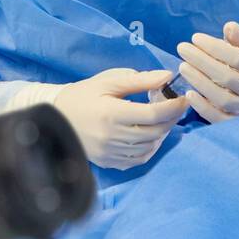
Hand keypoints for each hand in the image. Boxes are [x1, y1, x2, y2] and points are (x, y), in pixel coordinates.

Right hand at [52, 68, 186, 169]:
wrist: (53, 117)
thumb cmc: (83, 94)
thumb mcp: (109, 81)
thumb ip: (141, 80)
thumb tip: (168, 76)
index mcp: (111, 113)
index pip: (152, 114)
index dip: (174, 107)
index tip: (184, 98)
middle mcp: (110, 137)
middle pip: (154, 132)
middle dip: (171, 119)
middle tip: (177, 107)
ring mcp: (108, 153)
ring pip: (148, 148)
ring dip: (162, 134)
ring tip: (163, 119)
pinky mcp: (107, 162)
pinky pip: (137, 160)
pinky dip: (149, 148)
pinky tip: (150, 135)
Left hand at [177, 21, 238, 122]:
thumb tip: (229, 26)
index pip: (237, 58)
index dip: (215, 47)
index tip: (195, 38)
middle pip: (227, 78)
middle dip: (202, 62)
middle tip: (182, 49)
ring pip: (221, 98)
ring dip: (199, 82)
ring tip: (183, 67)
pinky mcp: (234, 122)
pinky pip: (217, 118)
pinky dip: (202, 108)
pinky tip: (188, 94)